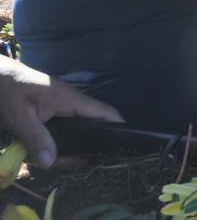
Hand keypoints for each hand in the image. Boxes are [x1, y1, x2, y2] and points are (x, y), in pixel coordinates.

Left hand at [0, 57, 123, 168]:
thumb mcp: (19, 116)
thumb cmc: (11, 91)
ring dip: (84, 141)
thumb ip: (36, 138)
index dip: (118, 126)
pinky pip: (69, 124)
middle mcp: (72, 101)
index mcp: (71, 99)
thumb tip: (51, 163)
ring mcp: (63, 105)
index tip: (128, 144)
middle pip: (95, 121)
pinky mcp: (54, 109)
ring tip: (82, 161)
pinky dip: (71, 138)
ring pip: (81, 125)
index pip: (103, 112)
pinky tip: (65, 151)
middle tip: (97, 163)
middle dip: (99, 140)